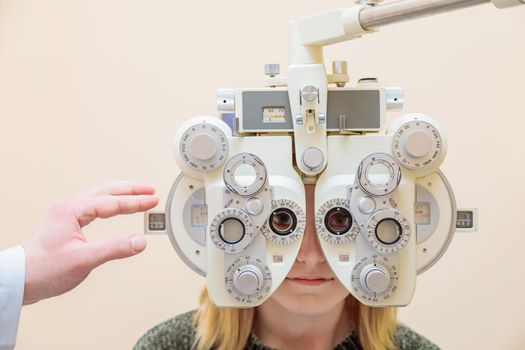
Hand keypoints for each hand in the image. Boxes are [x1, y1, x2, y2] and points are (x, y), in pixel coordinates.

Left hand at [21, 181, 158, 304]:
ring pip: (98, 196)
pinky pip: (93, 206)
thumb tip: (139, 241)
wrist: (18, 280)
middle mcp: (68, 207)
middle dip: (130, 189)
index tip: (153, 201)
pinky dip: (109, 203)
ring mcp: (65, 214)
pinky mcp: (65, 223)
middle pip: (106, 190)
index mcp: (72, 210)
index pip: (112, 202)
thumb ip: (114, 248)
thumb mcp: (84, 260)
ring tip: (138, 195)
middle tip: (150, 190)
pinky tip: (114, 208)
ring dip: (120, 194)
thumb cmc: (43, 269)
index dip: (135, 202)